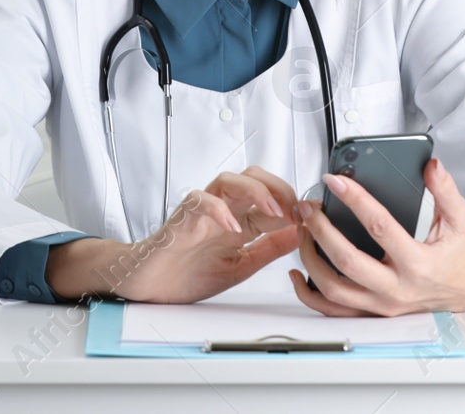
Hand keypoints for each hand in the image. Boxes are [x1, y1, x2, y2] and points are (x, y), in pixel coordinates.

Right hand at [45, 166, 299, 302]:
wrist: (150, 287)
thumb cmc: (187, 274)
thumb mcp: (241, 266)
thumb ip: (268, 248)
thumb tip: (300, 233)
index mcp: (238, 220)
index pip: (272, 199)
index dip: (295, 205)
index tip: (314, 217)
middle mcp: (222, 210)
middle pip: (254, 177)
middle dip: (280, 187)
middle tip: (297, 209)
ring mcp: (203, 211)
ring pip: (230, 180)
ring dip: (256, 190)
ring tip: (273, 209)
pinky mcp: (183, 218)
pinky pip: (200, 201)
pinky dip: (219, 210)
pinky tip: (233, 226)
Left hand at [288, 157, 464, 315]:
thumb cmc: (462, 255)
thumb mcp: (460, 220)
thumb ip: (446, 191)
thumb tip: (431, 166)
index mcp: (419, 264)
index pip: (380, 228)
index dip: (355, 200)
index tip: (334, 181)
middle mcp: (398, 288)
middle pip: (347, 262)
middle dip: (321, 231)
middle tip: (307, 206)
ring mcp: (383, 305)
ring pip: (334, 289)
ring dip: (310, 259)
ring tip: (303, 230)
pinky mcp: (373, 313)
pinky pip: (333, 310)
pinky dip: (309, 294)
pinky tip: (297, 272)